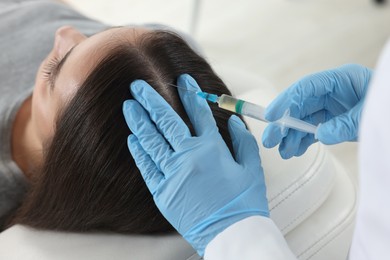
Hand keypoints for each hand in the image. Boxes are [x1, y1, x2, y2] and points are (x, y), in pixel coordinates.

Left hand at [123, 74, 268, 255]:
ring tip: (128, 105)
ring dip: (138, 121)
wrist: (231, 234)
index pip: (198, 113)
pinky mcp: (162, 191)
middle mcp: (189, 156)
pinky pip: (147, 167)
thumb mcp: (252, 168)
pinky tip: (132, 138)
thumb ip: (243, 141)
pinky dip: (139, 151)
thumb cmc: (244, 202)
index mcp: (212, 148)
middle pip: (166, 121)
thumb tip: (233, 119)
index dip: (190, 93)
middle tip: (137, 85)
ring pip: (151, 141)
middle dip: (150, 100)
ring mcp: (173, 174)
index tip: (182, 80)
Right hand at [262, 64, 371, 158]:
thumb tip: (320, 134)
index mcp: (341, 80)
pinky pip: (313, 128)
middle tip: (270, 140)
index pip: (306, 87)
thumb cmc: (387, 108)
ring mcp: (332, 106)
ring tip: (285, 152)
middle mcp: (332, 91)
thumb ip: (345, 125)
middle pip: (300, 105)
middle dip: (284, 123)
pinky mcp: (333, 119)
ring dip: (292, 135)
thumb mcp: (370, 116)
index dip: (286, 100)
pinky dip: (303, 139)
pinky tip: (295, 150)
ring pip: (304, 119)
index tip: (271, 116)